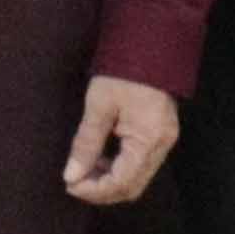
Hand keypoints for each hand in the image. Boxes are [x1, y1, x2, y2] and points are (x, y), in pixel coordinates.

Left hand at [63, 74, 179, 205]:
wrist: (148, 43)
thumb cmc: (122, 71)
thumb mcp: (98, 106)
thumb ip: (86, 144)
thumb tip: (71, 176)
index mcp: (148, 140)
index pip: (121, 183)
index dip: (94, 190)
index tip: (69, 185)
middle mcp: (162, 146)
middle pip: (132, 187)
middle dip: (102, 190)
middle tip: (74, 182)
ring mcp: (165, 141)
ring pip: (137, 178)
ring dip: (110, 180)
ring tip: (83, 169)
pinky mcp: (161, 134)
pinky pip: (141, 164)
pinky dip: (120, 168)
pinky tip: (100, 158)